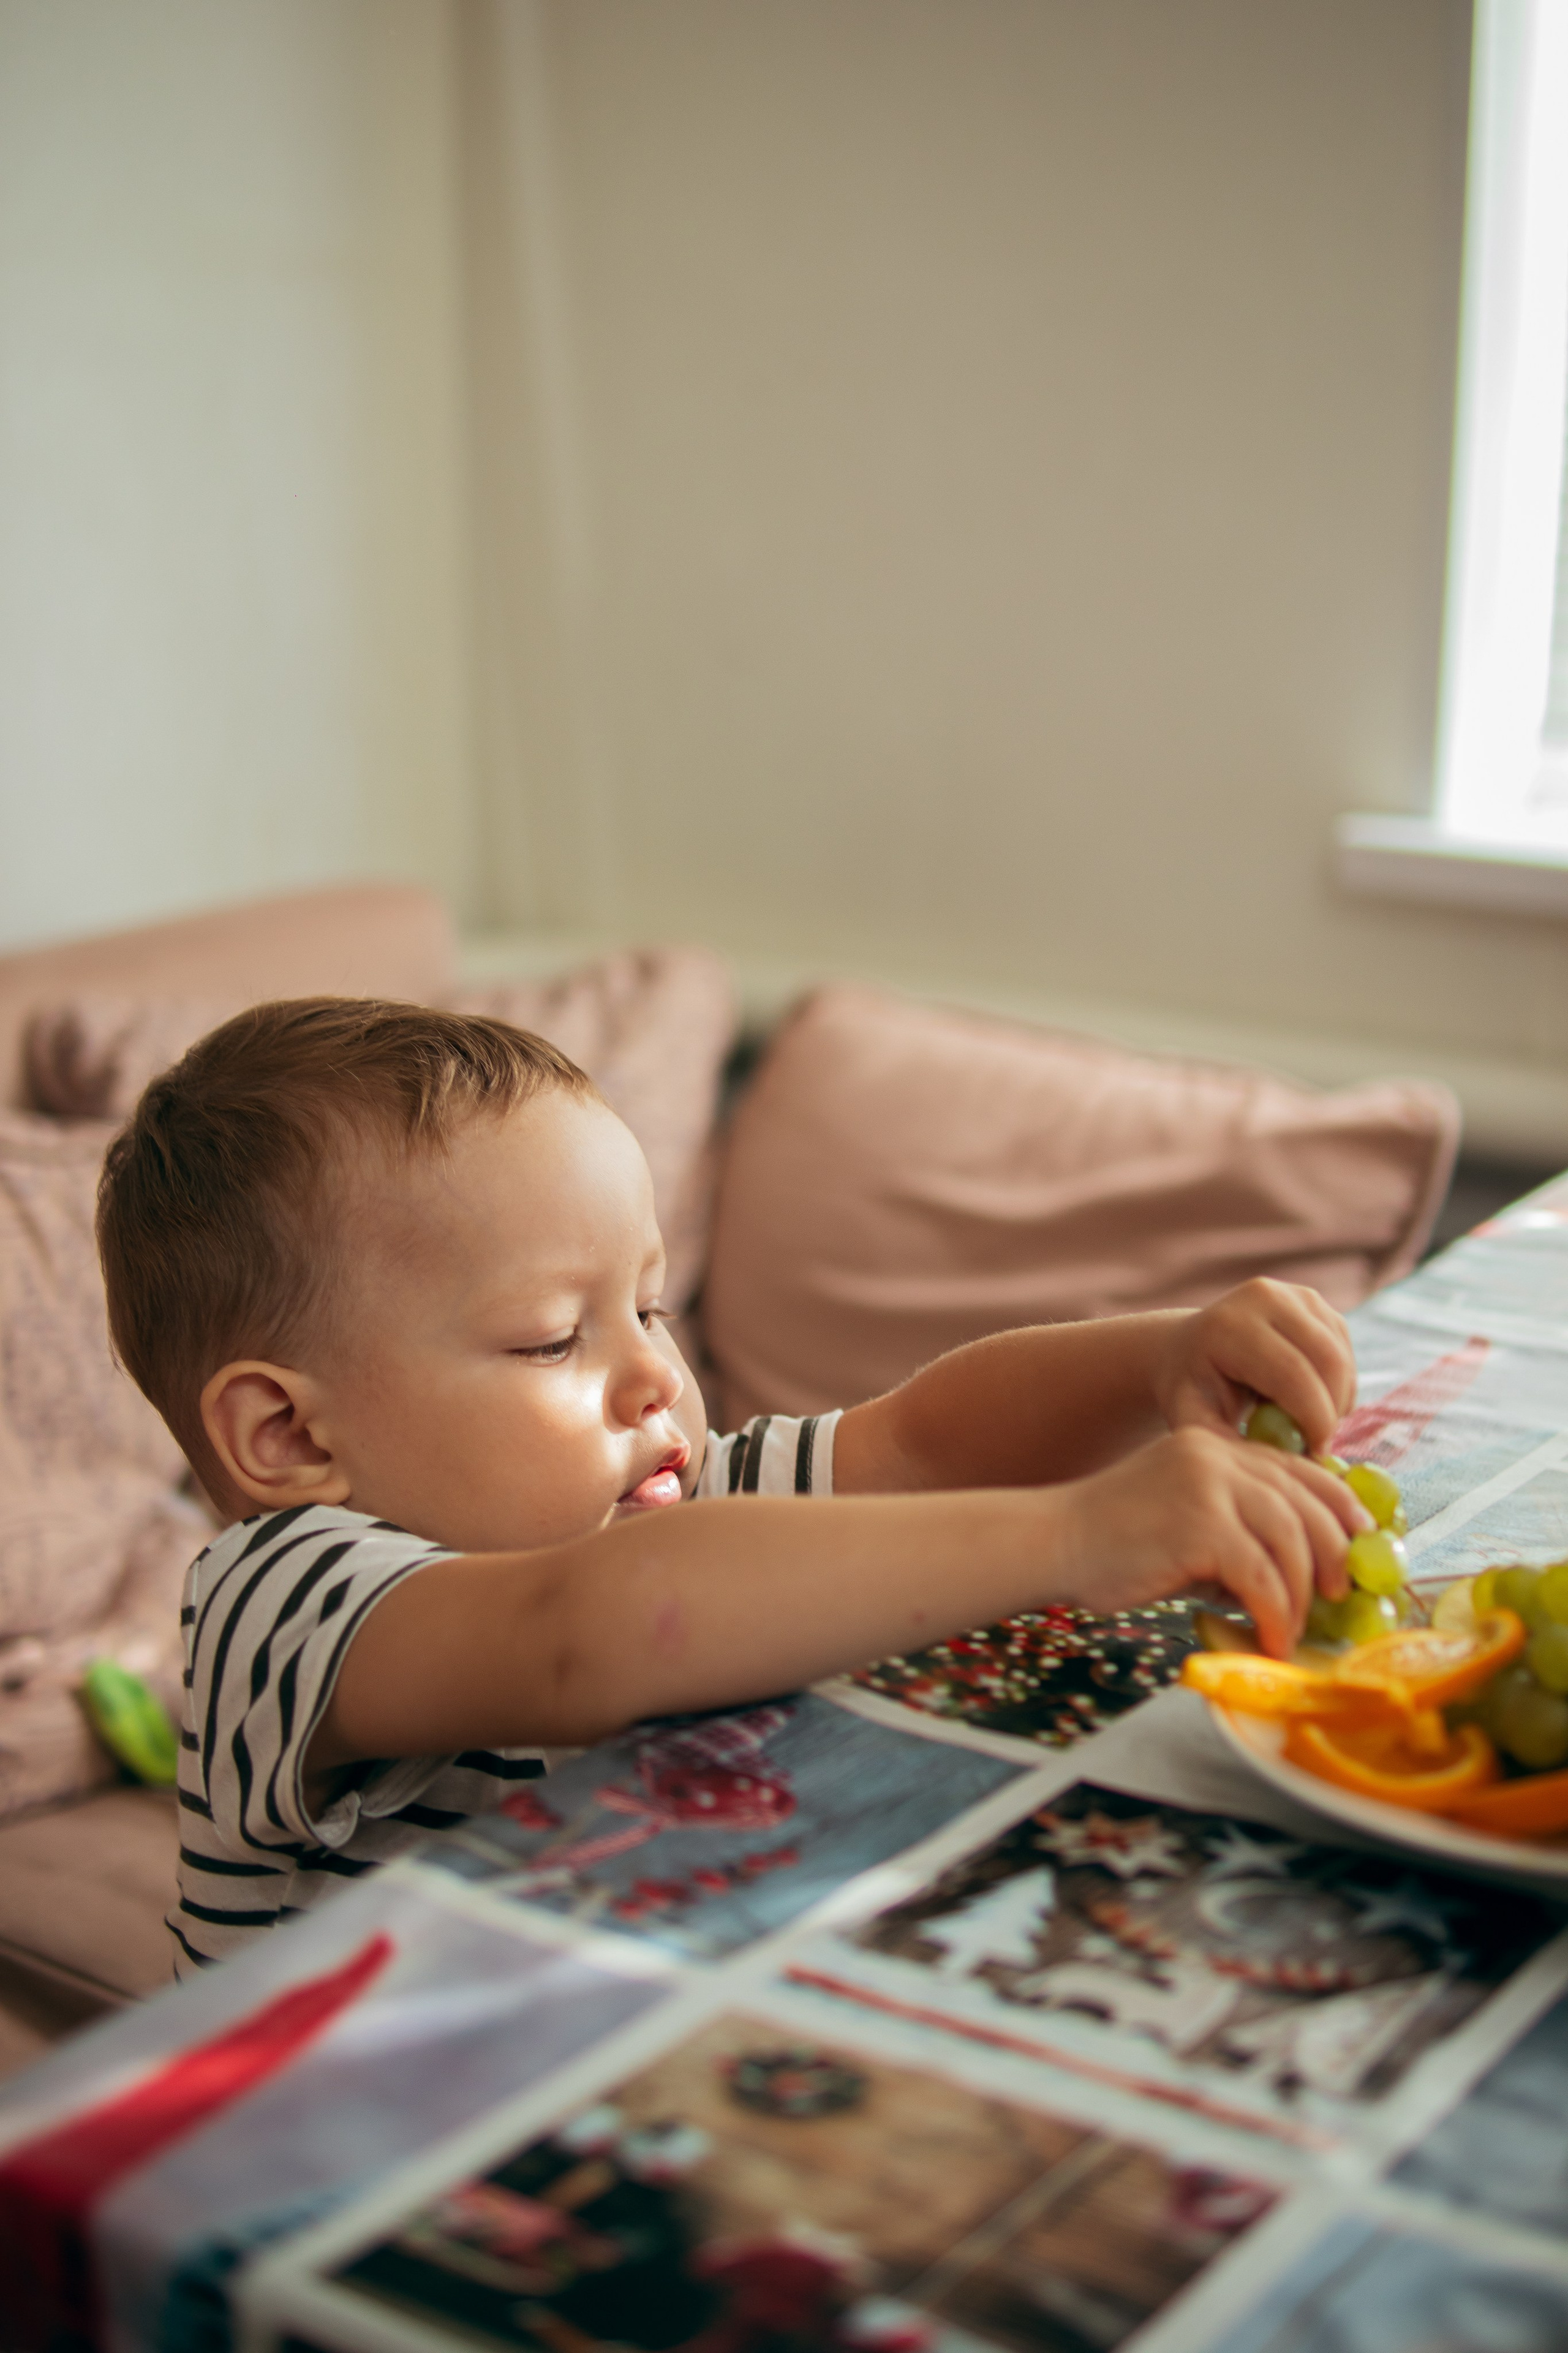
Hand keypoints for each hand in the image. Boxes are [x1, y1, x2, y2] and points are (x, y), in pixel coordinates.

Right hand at [1057, 1427, 1369, 1656]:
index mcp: (1217, 1448)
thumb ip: (1238, 1531)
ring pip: (1292, 1541)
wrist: (1051, 1542)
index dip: (1340, 1510)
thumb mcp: (1186, 1523)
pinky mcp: (1200, 1524)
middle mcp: (1219, 1456)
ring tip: (1292, 1629)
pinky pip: (1262, 1575)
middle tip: (1340, 1596)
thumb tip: (1306, 1575)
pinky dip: (1275, 1614)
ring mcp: (1209, 1485)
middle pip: (1307, 1504)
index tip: (1361, 1547)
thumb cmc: (1114, 1545)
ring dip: (1302, 1595)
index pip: (1300, 1471)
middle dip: (1334, 1555)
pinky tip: (1268, 1639)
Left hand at [1154, 1279, 1355, 1455]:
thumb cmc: (1192, 1392)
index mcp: (1229, 1326)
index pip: (1292, 1375)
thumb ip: (1228, 1444)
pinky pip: (1344, 1351)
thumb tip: (1276, 1469)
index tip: (1315, 1455)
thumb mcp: (1194, 1420)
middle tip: (1317, 1445)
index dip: (1314, 1420)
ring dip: (1337, 1400)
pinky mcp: (1314, 1301)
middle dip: (1331, 1412)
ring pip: (1342, 1358)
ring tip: (1306, 1424)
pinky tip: (1310, 1400)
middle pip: (1328, 1361)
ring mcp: (1292, 1293)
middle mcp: (1263, 1297)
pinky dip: (1338, 1385)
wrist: (1188, 1349)